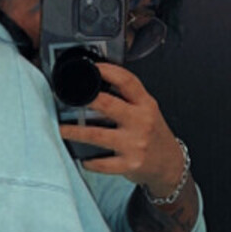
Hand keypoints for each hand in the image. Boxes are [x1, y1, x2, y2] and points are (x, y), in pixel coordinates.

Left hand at [58, 62, 185, 199]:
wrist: (170, 164)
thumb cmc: (154, 135)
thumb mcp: (147, 110)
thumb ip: (128, 98)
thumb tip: (97, 83)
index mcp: (146, 104)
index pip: (128, 81)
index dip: (108, 71)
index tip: (91, 67)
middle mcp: (141, 121)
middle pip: (108, 105)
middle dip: (85, 99)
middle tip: (67, 97)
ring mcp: (135, 144)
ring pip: (97, 135)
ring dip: (74, 132)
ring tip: (61, 129)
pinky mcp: (129, 164)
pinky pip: (102, 164)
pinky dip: (89, 162)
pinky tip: (82, 159)